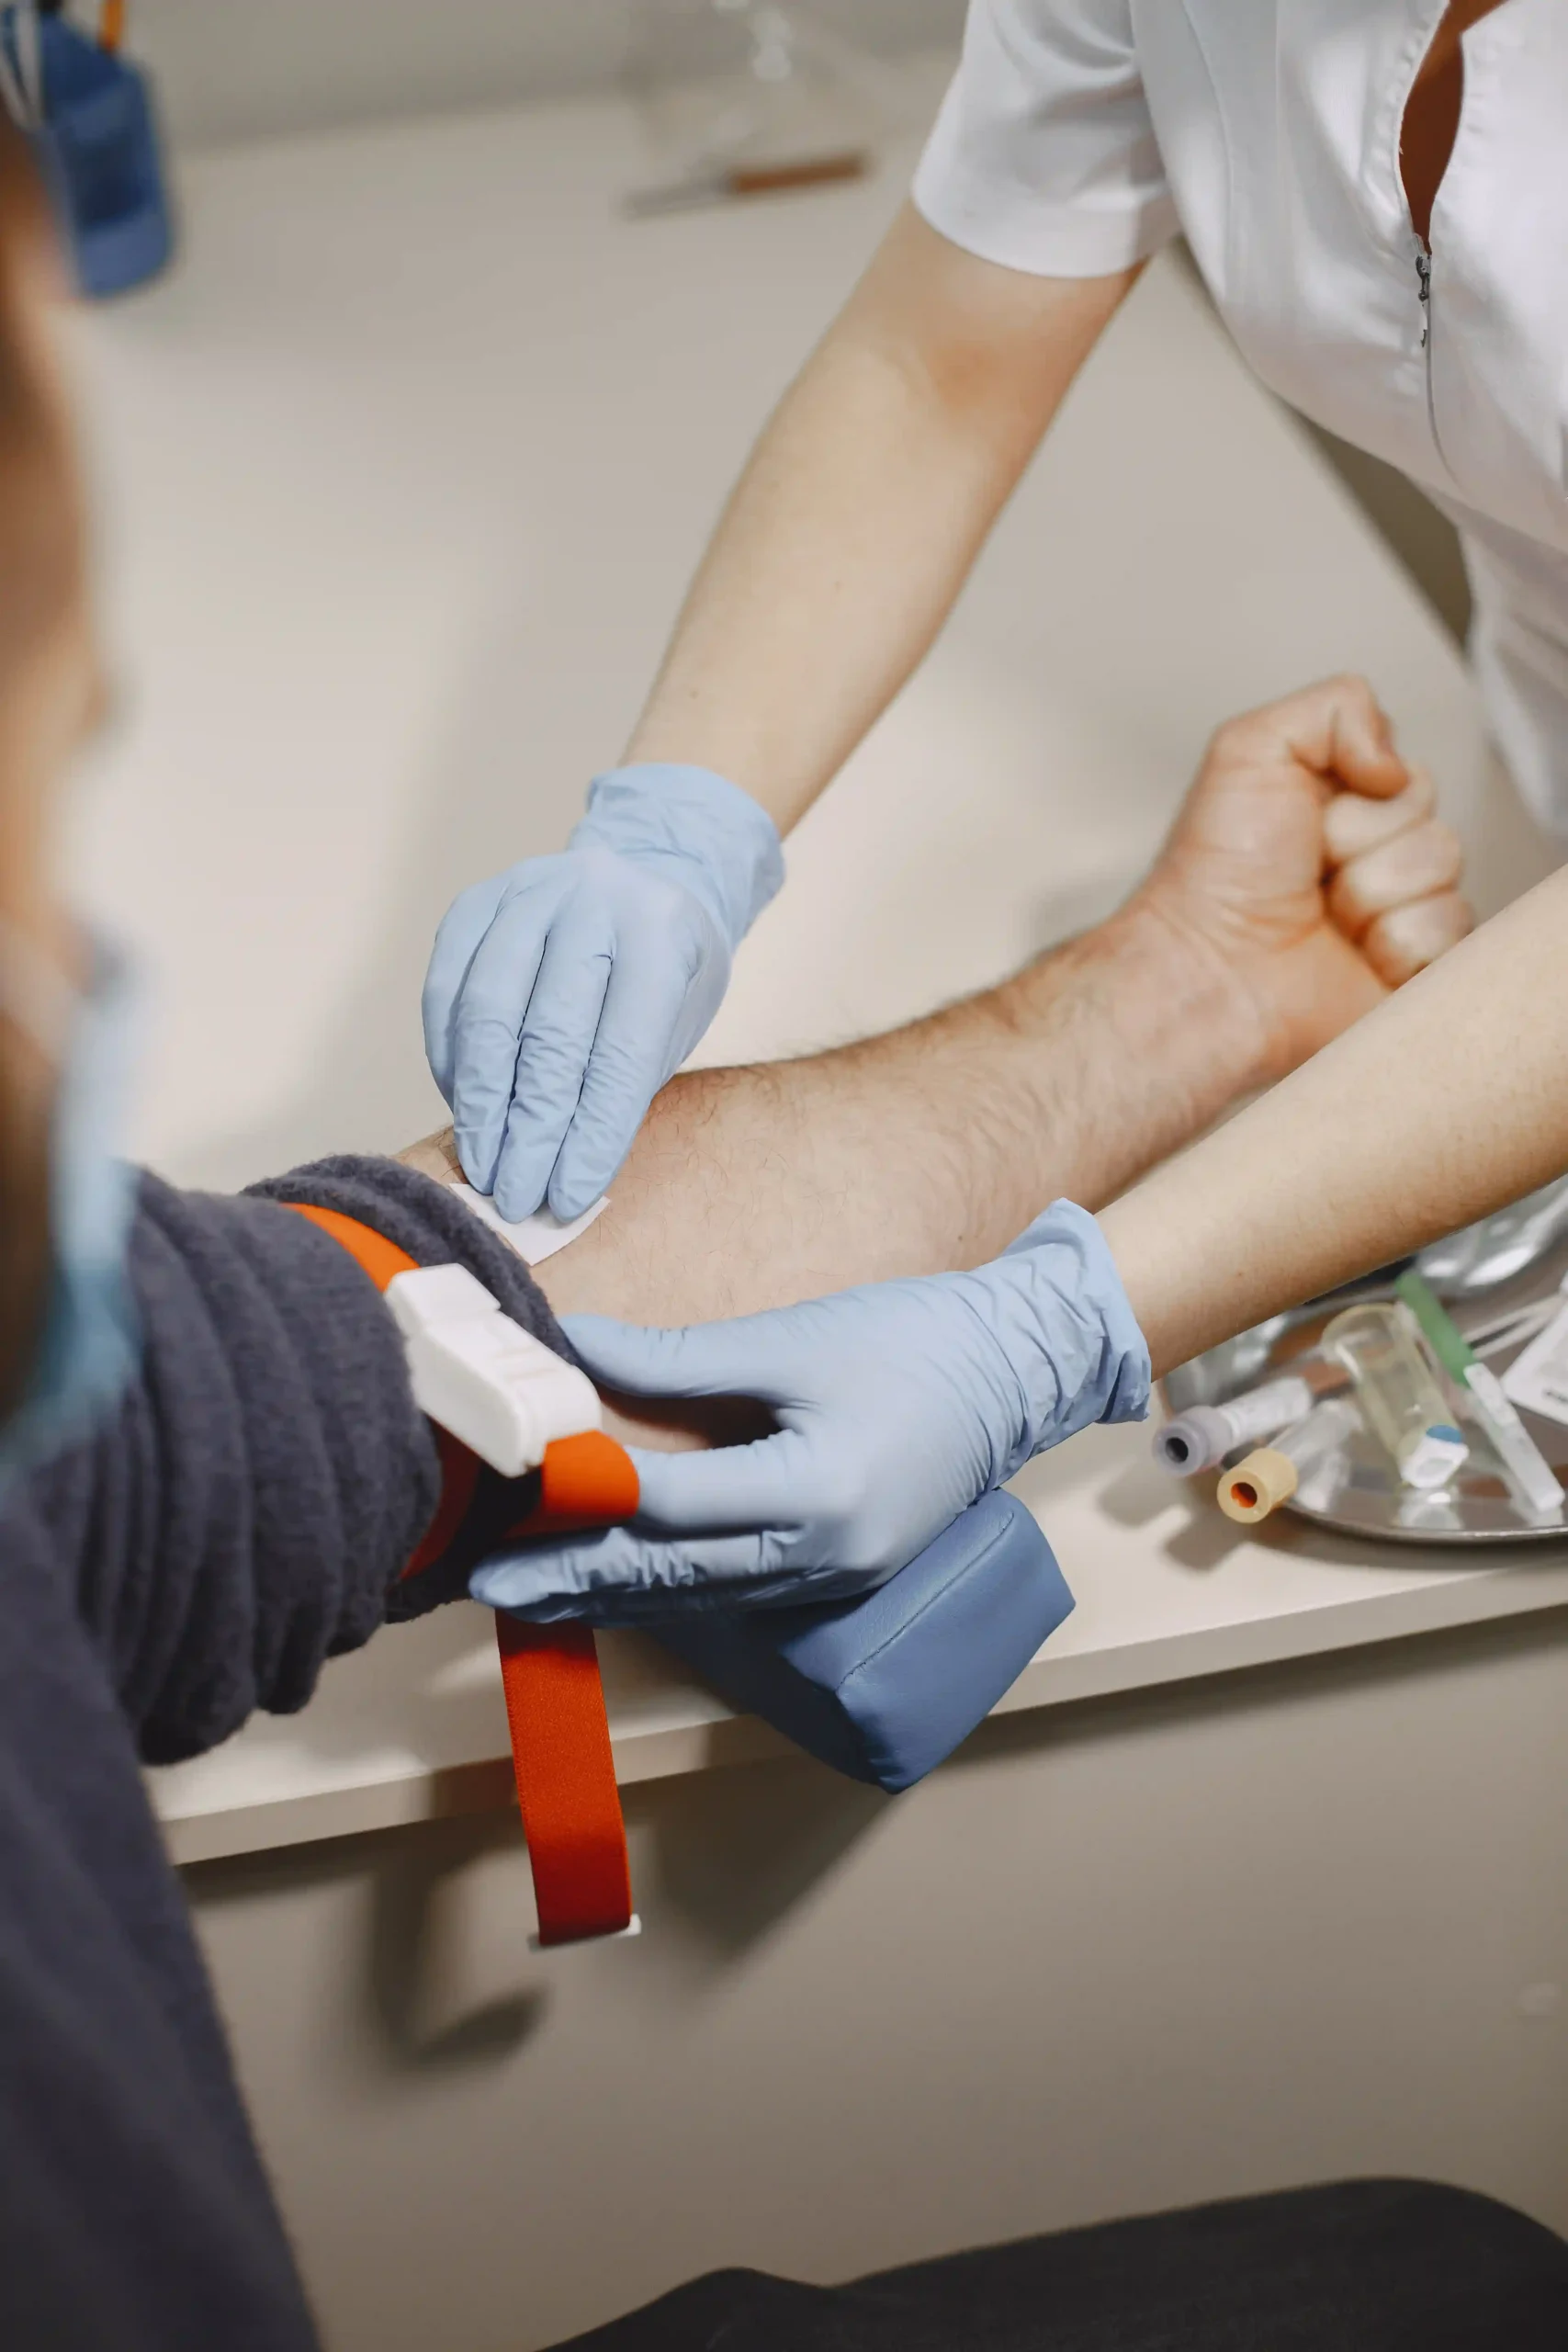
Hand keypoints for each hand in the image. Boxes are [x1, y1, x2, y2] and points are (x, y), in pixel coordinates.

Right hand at [423, 764, 781, 1222]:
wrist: (643, 880)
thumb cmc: (665, 974)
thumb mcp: (673, 1024)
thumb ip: (620, 1088)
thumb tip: (559, 1179)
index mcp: (659, 934)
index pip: (619, 1052)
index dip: (590, 1134)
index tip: (566, 1197)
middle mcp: (591, 901)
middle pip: (547, 1034)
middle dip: (529, 1129)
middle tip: (517, 1196)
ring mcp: (527, 892)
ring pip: (486, 1011)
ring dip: (481, 1103)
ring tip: (484, 1165)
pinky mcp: (474, 903)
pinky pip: (446, 990)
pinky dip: (452, 1059)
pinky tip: (465, 1108)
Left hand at [468, 1201, 1147, 1622]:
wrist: (1021, 1369)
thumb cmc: (918, 1343)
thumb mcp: (794, 1339)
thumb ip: (678, 1360)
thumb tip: (575, 1351)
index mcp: (818, 1496)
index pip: (672, 1506)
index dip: (585, 1496)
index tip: (512, 1484)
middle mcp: (823, 1558)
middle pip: (673, 1576)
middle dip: (573, 1579)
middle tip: (483, 1584)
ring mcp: (833, 1577)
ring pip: (698, 1596)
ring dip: (610, 1592)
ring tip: (525, 1593)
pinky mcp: (834, 1573)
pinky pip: (731, 1590)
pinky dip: (666, 1585)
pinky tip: (613, 1579)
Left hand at [1132, 675, 1471, 1085]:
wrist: (1207, 970)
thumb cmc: (1212, 873)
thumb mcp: (1249, 748)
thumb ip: (1336, 707)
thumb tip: (1396, 762)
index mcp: (1341, 810)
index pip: (1408, 777)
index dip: (1361, 793)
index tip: (1306, 820)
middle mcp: (1372, 862)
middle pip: (1430, 820)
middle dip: (1363, 841)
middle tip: (1310, 873)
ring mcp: (1396, 919)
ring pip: (1442, 874)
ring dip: (1374, 893)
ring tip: (1325, 919)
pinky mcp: (1414, 974)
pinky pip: (1451, 935)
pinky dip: (1398, 944)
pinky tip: (1354, 957)